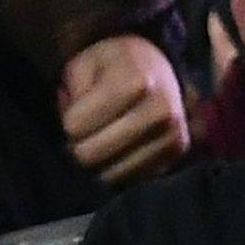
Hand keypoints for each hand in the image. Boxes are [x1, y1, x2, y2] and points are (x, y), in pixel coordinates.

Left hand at [59, 34, 190, 185]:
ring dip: (99, 160)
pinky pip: (129, 180)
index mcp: (137, 81)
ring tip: (105, 135)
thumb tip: (73, 135)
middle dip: (79, 144)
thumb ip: (71, 96)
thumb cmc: (113, 65)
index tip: (77, 107)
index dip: (68, 119)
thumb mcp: (83, 64)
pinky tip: (122, 147)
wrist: (158, 68)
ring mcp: (173, 136)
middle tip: (86, 128)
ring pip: (108, 174)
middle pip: (90, 155)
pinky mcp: (177, 155)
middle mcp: (162, 111)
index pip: (75, 126)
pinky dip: (118, 167)